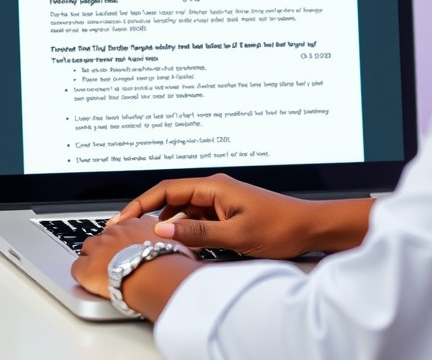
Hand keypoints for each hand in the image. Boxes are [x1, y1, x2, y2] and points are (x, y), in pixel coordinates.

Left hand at [70, 217, 198, 319]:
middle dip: (108, 249)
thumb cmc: (173, 265)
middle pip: (104, 236)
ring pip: (87, 249)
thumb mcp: (181, 246)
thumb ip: (177, 244)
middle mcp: (116, 231)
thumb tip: (189, 252)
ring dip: (94, 260)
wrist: (157, 276)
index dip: (125, 240)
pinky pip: (76, 268)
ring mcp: (99, 247)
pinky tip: (92, 285)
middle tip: (117, 265)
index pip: (125, 227)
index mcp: (138, 224)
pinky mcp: (86, 267)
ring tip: (104, 274)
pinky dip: (82, 276)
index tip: (129, 249)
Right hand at [109, 173, 372, 258]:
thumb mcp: (236, 234)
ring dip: (166, 223)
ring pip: (182, 209)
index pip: (166, 189)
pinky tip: (178, 243)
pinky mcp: (226, 212)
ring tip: (149, 240)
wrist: (310, 227)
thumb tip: (162, 228)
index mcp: (214, 187)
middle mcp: (215, 189)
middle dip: (146, 212)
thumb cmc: (281, 227)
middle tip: (126, 232)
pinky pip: (196, 217)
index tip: (121, 218)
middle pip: (170, 197)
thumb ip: (197, 232)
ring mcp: (220, 200)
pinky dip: (183, 228)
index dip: (139, 203)